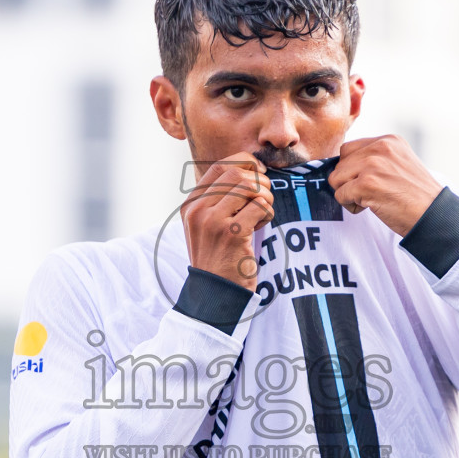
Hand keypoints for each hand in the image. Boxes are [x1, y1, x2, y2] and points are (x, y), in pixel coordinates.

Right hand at [182, 153, 273, 289]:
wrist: (214, 294)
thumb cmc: (218, 258)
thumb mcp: (207, 226)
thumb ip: (221, 199)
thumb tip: (251, 169)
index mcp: (191, 205)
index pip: (220, 166)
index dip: (244, 163)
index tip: (258, 175)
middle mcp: (198, 210)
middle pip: (237, 172)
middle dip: (259, 181)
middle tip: (263, 199)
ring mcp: (213, 222)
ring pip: (251, 186)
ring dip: (266, 198)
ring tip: (260, 215)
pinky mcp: (232, 234)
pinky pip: (261, 206)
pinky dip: (267, 214)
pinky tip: (259, 227)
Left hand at [328, 135, 442, 235]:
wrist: (433, 215)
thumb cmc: (416, 197)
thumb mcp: (400, 164)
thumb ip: (376, 158)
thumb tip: (344, 165)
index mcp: (389, 141)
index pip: (350, 149)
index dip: (353, 169)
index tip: (371, 182)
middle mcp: (380, 147)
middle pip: (340, 162)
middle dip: (349, 181)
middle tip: (370, 193)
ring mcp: (372, 164)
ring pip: (336, 178)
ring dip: (348, 193)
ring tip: (370, 200)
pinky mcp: (367, 183)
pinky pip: (340, 195)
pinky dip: (351, 206)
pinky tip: (370, 207)